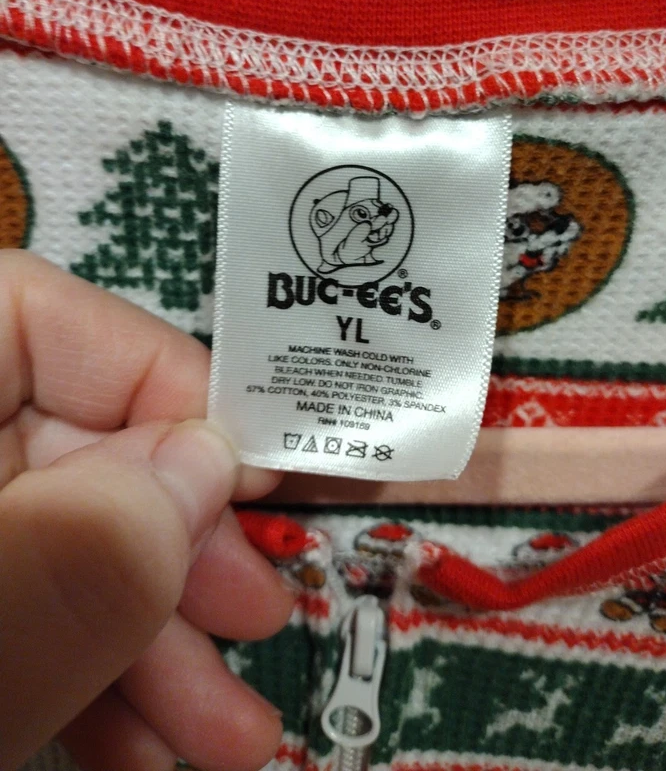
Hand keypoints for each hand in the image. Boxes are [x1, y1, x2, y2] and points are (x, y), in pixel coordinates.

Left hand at [0, 251, 293, 770]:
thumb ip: (76, 550)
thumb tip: (208, 464)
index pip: (39, 315)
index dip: (164, 384)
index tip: (260, 477)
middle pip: (71, 441)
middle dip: (178, 545)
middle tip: (260, 616)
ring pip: (60, 540)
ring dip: (154, 637)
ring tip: (230, 731)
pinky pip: (27, 604)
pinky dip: (90, 671)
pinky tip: (145, 744)